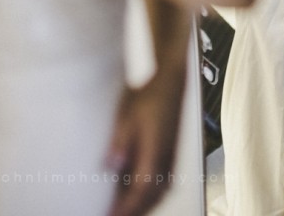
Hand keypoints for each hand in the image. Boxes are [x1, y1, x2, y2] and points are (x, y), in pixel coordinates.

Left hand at [105, 68, 184, 215]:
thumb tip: (112, 165)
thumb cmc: (150, 95)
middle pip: (151, 198)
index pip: (140, 192)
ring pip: (158, 193)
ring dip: (143, 205)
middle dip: (134, 211)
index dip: (125, 209)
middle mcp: (166, 160)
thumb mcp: (129, 115)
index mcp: (155, 152)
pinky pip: (162, 184)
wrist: (171, 81)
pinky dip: (150, 195)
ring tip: (124, 209)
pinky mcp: (171, 155)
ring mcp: (171, 159)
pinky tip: (136, 194)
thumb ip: (120, 142)